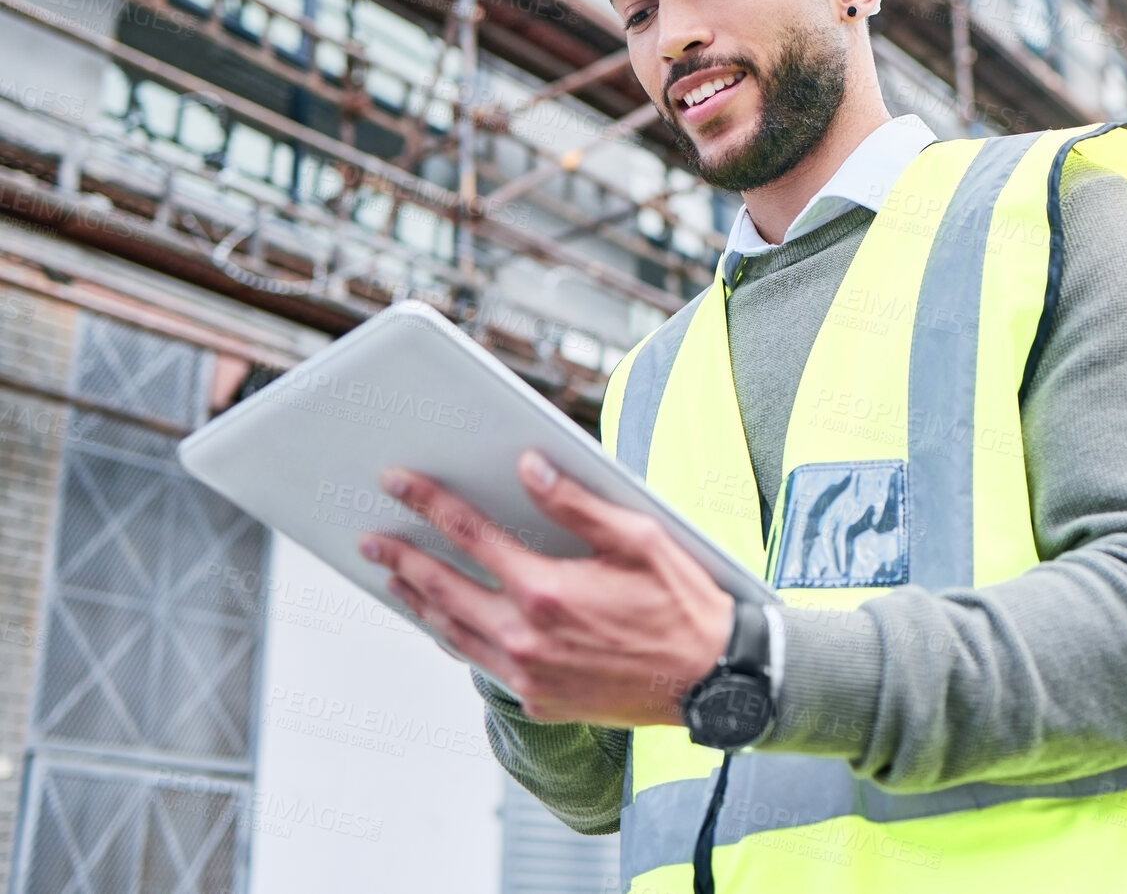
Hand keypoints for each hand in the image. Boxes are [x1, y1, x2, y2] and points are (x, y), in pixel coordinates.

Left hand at [356, 450, 732, 725]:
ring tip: (395, 580)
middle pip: (443, 589)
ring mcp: (529, 674)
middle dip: (402, 559)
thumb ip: (575, 503)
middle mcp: (526, 637)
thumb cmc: (683, 602)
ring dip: (420, 602)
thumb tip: (527, 468)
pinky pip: (482, 663)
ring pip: (454, 633)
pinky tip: (448, 621)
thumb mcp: (638, 537)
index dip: (429, 503)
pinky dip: (456, 636)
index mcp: (546, 590)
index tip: (398, 482)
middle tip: (372, 541)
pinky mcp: (540, 700)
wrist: (713, 680)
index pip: (469, 534)